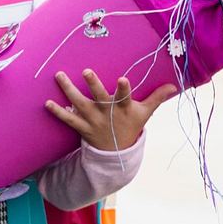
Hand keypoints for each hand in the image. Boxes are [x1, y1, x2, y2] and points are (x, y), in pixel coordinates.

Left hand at [46, 69, 176, 151]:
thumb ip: (157, 97)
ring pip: (80, 104)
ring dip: (69, 90)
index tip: (121, 79)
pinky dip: (58, 112)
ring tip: (59, 76)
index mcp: (123, 108)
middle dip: (93, 84)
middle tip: (86, 71)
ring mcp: (93, 120)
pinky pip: (68, 119)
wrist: (117, 153)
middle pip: (99, 97)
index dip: (124, 89)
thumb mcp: (145, 113)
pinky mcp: (82, 127)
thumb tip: (174, 85)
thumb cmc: (131, 126)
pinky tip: (47, 102)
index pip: (125, 97)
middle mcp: (107, 113)